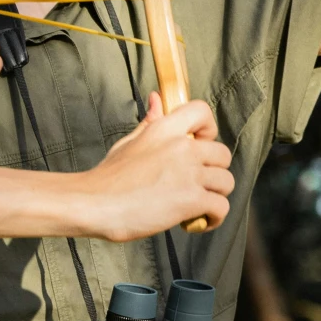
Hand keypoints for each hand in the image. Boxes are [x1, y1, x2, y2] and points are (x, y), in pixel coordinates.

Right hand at [77, 93, 232, 240]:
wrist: (94, 204)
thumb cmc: (108, 177)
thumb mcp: (130, 142)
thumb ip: (150, 122)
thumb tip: (157, 98)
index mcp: (164, 129)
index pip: (202, 112)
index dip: (208, 129)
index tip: (200, 145)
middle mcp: (181, 148)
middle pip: (223, 154)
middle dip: (214, 172)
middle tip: (195, 185)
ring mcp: (188, 173)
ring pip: (226, 182)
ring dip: (214, 196)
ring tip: (195, 206)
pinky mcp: (191, 200)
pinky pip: (221, 207)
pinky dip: (213, 218)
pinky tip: (193, 222)